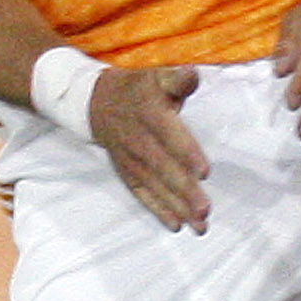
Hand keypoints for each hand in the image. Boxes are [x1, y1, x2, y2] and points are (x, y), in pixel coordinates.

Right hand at [92, 64, 209, 232]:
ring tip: (199, 226)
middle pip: (163, 167)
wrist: (96, 102)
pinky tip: (176, 226)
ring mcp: (131, 160)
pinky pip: (142, 193)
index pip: (170, 135)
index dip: (186, 153)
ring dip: (176, 207)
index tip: (204, 172)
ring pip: (155, 186)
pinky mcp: (127, 172)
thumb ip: (177, 79)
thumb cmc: (138, 90)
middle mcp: (139, 140)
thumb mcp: (156, 77)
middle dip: (184, 190)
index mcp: (150, 114)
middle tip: (205, 210)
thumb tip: (193, 74)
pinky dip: (157, 210)